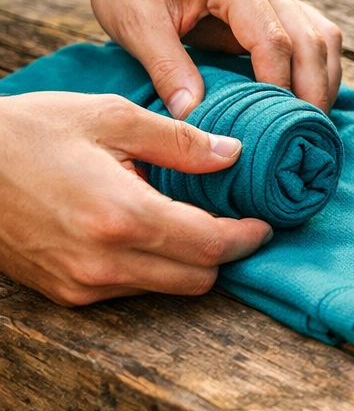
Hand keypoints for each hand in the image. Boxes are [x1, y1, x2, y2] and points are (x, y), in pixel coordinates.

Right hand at [0, 91, 271, 305]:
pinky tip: (152, 230)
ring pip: (166, 289)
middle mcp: (103, 264)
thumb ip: (179, 140)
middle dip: (226, 252)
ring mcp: (80, 285)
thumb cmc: (30, 132)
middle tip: (237, 219)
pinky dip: (154, 267)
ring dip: (191, 262)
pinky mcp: (63, 293)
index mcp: (122, 216)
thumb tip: (232, 153)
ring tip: (196, 220)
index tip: (265, 222)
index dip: (247, 237)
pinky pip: (131, 290)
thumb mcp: (111, 117)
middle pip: (198, 279)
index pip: (211, 247)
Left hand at [75, 0, 342, 117]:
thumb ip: (167, 68)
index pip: (273, 40)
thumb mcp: (135, 23)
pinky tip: (306, 93)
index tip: (272, 124)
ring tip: (312, 118)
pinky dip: (317, 63)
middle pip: (312, 38)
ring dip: (324, 77)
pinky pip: (313, 30)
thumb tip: (193, 116)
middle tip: (306, 132)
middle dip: (314, 89)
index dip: (278, 86)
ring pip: (323, 33)